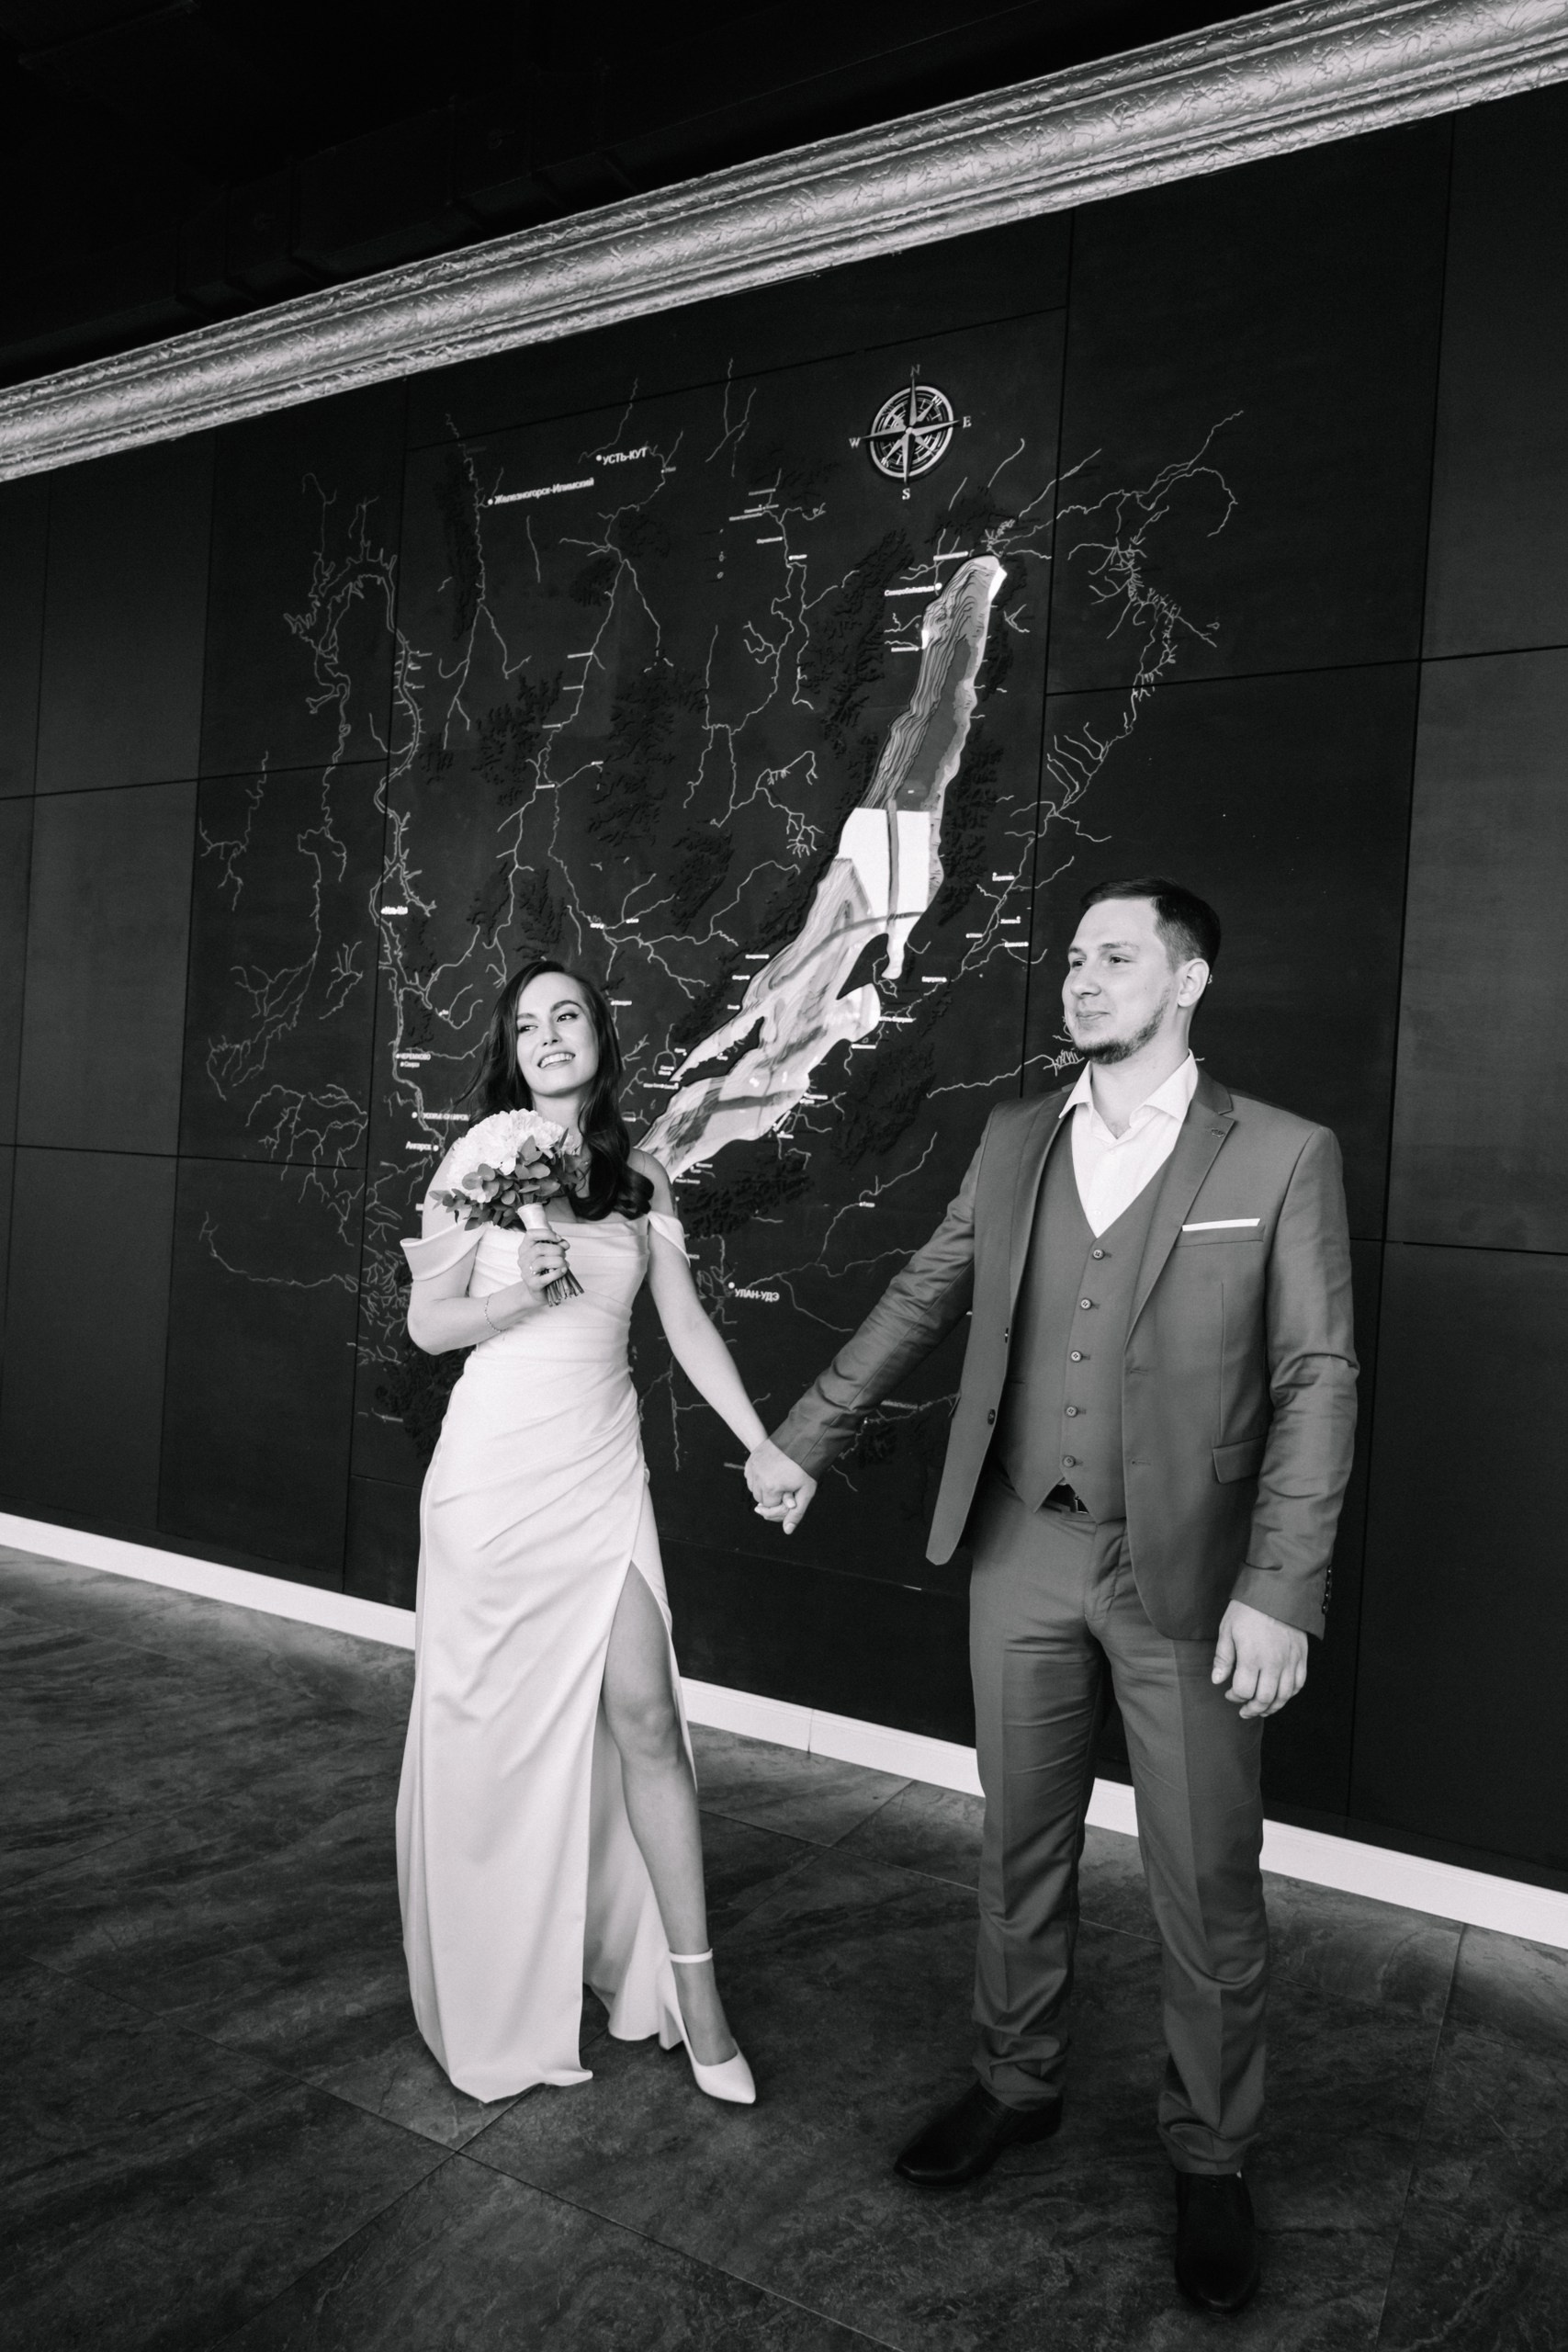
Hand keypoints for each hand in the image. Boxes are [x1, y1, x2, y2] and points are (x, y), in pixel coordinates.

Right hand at [516, 1230, 570, 1301]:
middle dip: (557, 1250)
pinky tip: (563, 1271)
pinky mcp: (533, 1284)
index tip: (559, 1239)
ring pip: (542, 1262)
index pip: (531, 1234)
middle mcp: (523, 1259)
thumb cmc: (546, 1270)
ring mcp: (526, 1272)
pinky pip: (546, 1277)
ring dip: (558, 1261)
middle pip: (539, 1248)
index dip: (547, 1234)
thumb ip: (558, 1246)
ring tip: (564, 1263)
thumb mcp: (551, 1255)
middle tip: (564, 1254)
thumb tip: (564, 1244)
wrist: (540, 1291)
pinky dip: (558, 1273)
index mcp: (525, 1248)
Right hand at [744, 1437, 816, 1534]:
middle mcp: (758, 1477)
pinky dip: (758, 1476)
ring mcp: (754, 1466)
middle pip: (760, 1498)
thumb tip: (787, 1530)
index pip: (769, 1506)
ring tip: (779, 1478)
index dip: (781, 1502)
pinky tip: (771, 1471)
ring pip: (754, 1486)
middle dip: (772, 1495)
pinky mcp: (752, 1458)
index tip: (791, 1493)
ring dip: (763, 1486)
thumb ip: (796, 1514)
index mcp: (770, 1487)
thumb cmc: (806, 1467)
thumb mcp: (805, 1492)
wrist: (803, 1441)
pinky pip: (750, 1474)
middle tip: (786, 1485)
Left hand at [1211, 1599, 1307, 1719]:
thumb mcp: (1227, 1629)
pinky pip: (1298, 1684)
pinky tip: (1280, 1695)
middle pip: (1264, 1699)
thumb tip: (1217, 1680)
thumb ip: (1223, 1658)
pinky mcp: (1301, 1657)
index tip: (1228, 1693)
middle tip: (1244, 1710)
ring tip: (1261, 1709)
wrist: (1277, 1591)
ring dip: (1272, 1707)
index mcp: (1251, 1657)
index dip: (1234, 1697)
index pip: (1243, 1691)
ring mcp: (1290, 1661)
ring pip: (1284, 1696)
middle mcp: (1273, 1663)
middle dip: (1252, 1709)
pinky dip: (1289, 1694)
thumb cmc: (1248, 1608)